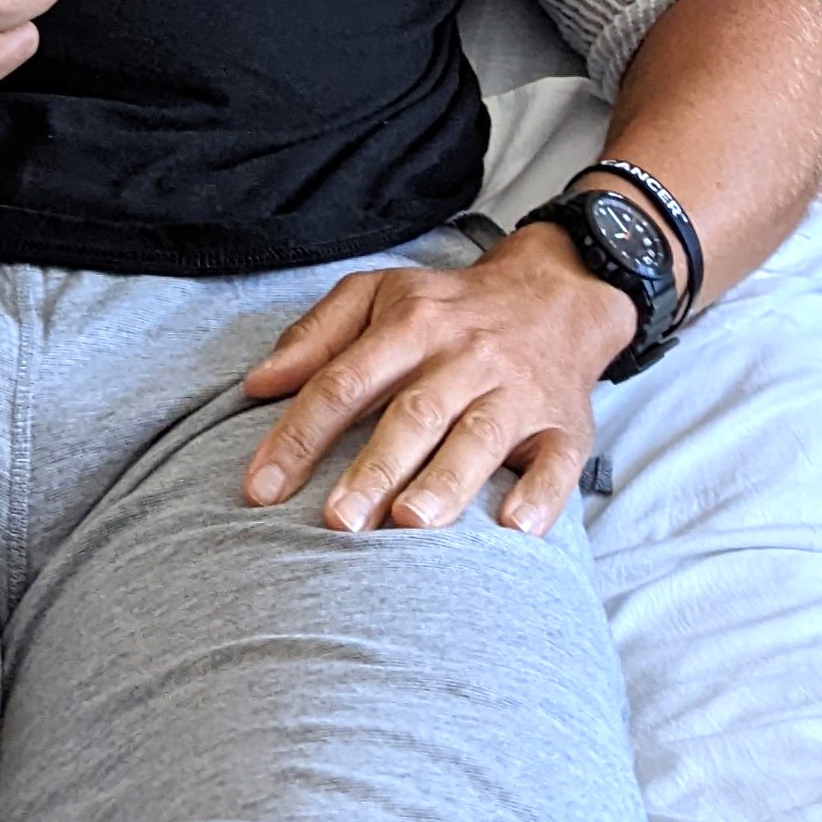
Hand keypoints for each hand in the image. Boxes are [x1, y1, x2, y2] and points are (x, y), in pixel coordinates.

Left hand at [239, 227, 639, 536]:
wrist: (556, 294)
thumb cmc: (448, 308)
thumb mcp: (377, 295)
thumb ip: (314, 337)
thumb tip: (257, 385)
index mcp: (411, 323)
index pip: (345, 381)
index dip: (300, 435)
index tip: (261, 488)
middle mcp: (464, 357)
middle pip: (413, 414)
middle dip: (373, 469)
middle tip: (337, 522)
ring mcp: (517, 392)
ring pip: (479, 437)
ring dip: (446, 482)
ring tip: (410, 523)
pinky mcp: (564, 426)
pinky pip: (557, 462)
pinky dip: (540, 495)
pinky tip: (514, 527)